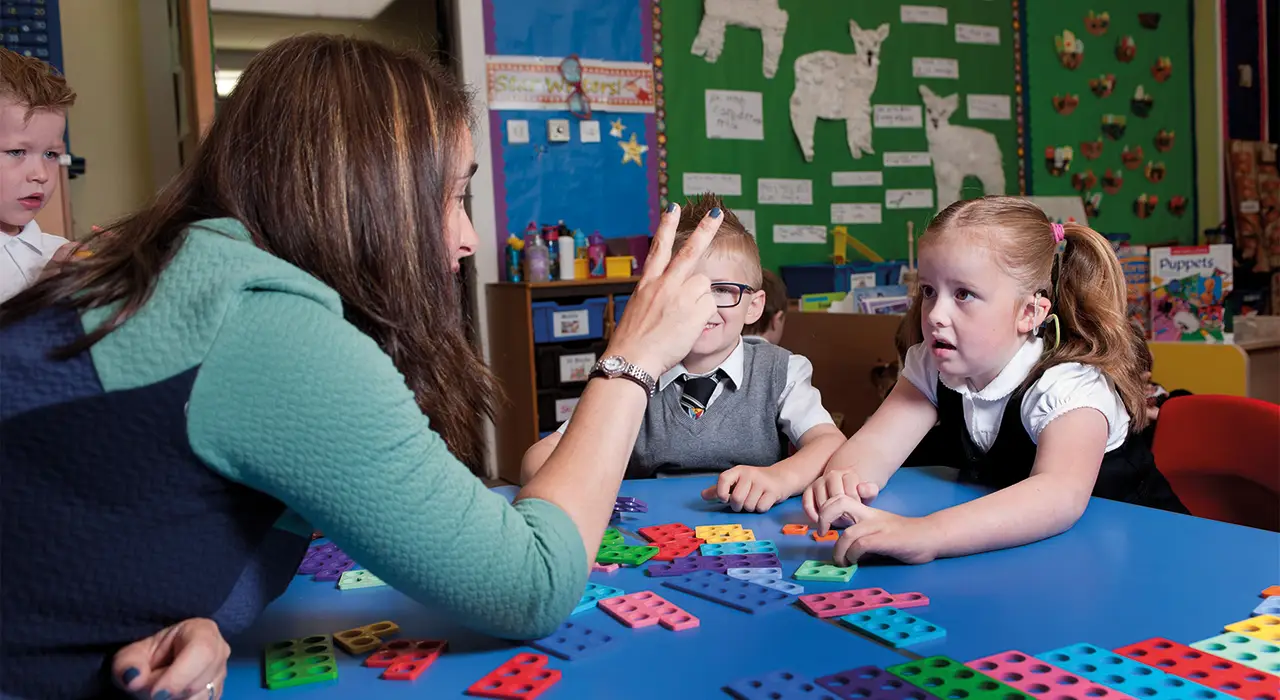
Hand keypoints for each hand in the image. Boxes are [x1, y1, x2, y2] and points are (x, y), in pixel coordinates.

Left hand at [112, 618, 228, 699]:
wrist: (161, 665)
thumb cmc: (150, 656)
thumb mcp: (132, 654)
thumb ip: (128, 663)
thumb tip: (133, 679)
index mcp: (203, 631)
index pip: (201, 652)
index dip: (179, 676)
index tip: (155, 693)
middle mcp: (220, 652)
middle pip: (198, 683)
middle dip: (170, 692)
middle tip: (150, 690)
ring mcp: (221, 675)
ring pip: (200, 699)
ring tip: (161, 690)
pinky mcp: (217, 694)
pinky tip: (173, 696)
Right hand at [606, 204, 719, 378]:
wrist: (631, 359)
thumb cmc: (632, 343)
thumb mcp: (638, 310)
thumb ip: (654, 296)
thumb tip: (670, 293)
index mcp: (647, 283)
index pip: (658, 248)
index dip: (666, 226)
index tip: (673, 208)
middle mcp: (664, 284)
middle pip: (689, 251)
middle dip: (705, 229)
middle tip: (716, 212)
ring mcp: (680, 295)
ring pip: (704, 285)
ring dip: (699, 300)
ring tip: (682, 320)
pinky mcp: (695, 309)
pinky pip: (710, 306)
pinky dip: (703, 317)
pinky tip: (687, 327)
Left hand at [700, 465, 793, 512]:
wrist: (780, 477)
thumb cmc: (754, 482)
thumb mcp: (737, 481)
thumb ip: (720, 489)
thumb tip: (703, 495)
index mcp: (738, 471)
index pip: (723, 478)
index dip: (721, 492)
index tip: (724, 499)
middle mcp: (749, 474)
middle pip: (737, 499)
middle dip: (738, 506)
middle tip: (743, 502)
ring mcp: (762, 482)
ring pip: (749, 505)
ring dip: (750, 508)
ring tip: (755, 500)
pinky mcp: (773, 491)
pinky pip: (761, 508)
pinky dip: (761, 508)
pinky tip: (764, 501)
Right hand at [802, 469, 878, 522]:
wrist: (844, 492)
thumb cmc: (857, 497)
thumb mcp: (868, 495)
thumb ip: (870, 491)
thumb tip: (860, 489)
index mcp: (848, 474)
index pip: (851, 493)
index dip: (854, 508)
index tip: (856, 514)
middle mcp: (832, 475)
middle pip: (835, 498)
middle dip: (841, 513)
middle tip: (846, 521)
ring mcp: (819, 482)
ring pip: (821, 502)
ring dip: (829, 516)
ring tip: (836, 522)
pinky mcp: (808, 490)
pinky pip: (807, 504)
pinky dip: (812, 515)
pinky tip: (820, 522)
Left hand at [817, 495, 938, 566]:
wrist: (931, 536)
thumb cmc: (906, 537)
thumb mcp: (880, 532)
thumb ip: (863, 537)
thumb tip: (846, 553)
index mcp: (867, 512)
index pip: (840, 499)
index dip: (826, 509)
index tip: (823, 528)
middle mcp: (870, 516)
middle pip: (839, 503)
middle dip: (824, 517)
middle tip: (821, 534)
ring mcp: (878, 526)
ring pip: (848, 534)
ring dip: (839, 551)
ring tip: (842, 562)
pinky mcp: (886, 540)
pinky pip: (861, 545)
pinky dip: (853, 555)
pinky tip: (855, 561)